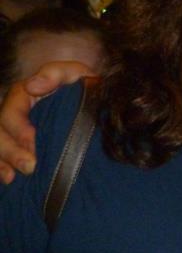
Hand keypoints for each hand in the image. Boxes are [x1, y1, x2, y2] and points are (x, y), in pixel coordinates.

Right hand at [0, 61, 96, 183]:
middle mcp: (15, 111)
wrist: (100, 107)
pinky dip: (1, 168)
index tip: (32, 142)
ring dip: (2, 161)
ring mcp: (14, 130)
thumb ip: (55, 73)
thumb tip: (32, 85)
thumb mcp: (76, 74)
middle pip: (0, 130)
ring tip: (15, 177)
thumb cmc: (86, 88)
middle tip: (30, 167)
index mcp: (26, 93)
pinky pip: (0, 157)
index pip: (12, 108)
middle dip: (11, 150)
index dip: (18, 127)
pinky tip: (10, 179)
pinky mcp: (19, 145)